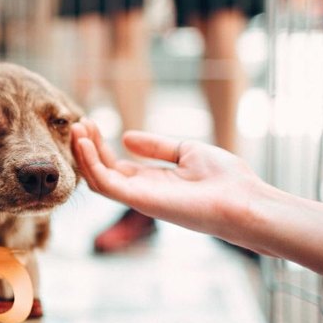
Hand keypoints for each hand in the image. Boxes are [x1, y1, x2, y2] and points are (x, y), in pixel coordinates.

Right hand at [71, 119, 267, 242]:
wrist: (244, 200)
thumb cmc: (225, 179)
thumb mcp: (187, 151)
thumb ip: (156, 147)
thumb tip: (126, 137)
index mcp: (153, 182)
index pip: (115, 165)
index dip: (99, 145)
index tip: (90, 122)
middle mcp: (142, 192)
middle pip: (102, 171)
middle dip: (87, 147)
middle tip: (78, 123)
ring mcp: (140, 198)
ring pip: (97, 179)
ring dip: (84, 154)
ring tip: (77, 128)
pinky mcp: (140, 200)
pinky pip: (105, 183)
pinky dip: (91, 163)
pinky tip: (85, 143)